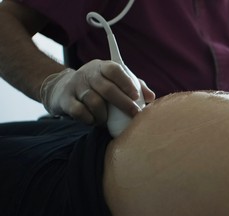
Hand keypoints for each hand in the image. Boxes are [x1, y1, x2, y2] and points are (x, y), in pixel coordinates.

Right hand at [40, 59, 155, 124]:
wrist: (62, 88)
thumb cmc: (98, 86)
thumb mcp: (115, 81)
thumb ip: (135, 86)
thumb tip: (150, 97)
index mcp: (102, 67)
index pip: (115, 70)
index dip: (126, 82)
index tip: (135, 96)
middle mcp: (88, 74)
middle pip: (106, 88)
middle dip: (123, 103)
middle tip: (134, 114)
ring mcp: (75, 86)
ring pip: (93, 101)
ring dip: (104, 115)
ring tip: (107, 121)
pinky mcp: (65, 99)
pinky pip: (79, 111)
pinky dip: (89, 119)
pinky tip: (93, 121)